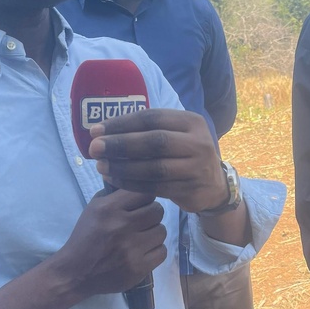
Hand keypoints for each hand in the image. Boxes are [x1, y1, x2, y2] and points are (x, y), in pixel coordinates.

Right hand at [53, 189, 166, 297]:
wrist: (76, 273)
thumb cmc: (86, 237)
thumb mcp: (94, 208)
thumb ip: (116, 194)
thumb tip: (139, 181)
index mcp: (109, 208)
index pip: (145, 192)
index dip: (146, 197)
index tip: (140, 204)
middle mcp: (121, 226)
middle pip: (158, 211)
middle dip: (151, 215)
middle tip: (142, 222)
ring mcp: (131, 249)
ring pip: (162, 231)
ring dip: (154, 233)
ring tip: (141, 238)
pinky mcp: (138, 268)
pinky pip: (162, 251)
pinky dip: (154, 251)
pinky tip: (142, 252)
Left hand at [88, 109, 228, 213]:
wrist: (214, 185)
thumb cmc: (184, 154)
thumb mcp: (176, 135)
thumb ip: (147, 131)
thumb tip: (103, 131)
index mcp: (191, 121)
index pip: (152, 118)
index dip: (122, 123)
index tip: (96, 130)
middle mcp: (198, 142)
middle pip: (155, 141)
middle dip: (121, 144)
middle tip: (95, 148)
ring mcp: (196, 168)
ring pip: (154, 167)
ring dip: (123, 167)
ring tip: (101, 166)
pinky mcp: (191, 190)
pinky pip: (155, 187)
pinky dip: (132, 183)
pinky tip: (114, 180)